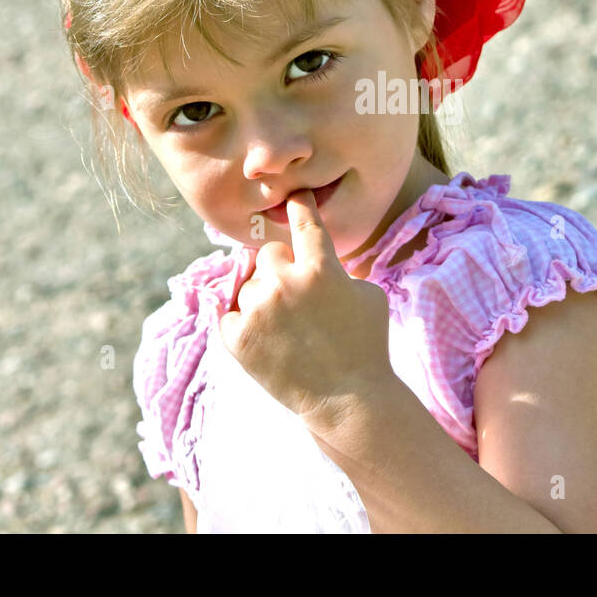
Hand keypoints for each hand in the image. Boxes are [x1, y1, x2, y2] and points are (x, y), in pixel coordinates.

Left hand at [218, 189, 396, 428]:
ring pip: (249, 284)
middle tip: (297, 296)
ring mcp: (257, 310)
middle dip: (281, 267)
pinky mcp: (236, 337)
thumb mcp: (369, 295)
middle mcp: (285, 282)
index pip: (304, 221)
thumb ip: (339, 270)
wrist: (348, 401)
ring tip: (287, 328)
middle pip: (268, 252)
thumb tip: (317, 259)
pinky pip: (228, 312)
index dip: (298, 204)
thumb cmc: (367, 346)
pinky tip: (266, 337)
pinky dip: (242, 321)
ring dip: (263, 298)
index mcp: (321, 267)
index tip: (293, 195)